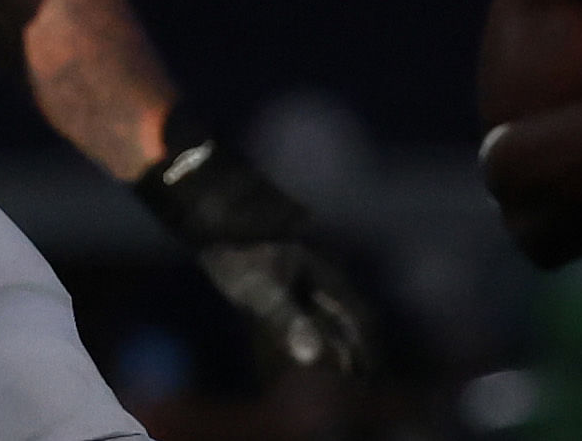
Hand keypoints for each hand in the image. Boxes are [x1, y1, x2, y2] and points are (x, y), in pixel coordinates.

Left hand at [134, 113, 376, 374]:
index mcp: (323, 272)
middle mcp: (318, 267)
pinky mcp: (279, 263)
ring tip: (333, 360)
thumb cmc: (239, 248)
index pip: (356, 316)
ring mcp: (299, 264)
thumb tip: (312, 358)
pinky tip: (300, 331)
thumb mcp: (262, 288)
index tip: (368, 376)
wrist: (213, 204)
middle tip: (353, 376)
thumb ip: (290, 321)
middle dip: (350, 345)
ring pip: (325, 305)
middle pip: (344, 312)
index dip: (365, 348)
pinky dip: (310, 321)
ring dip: (332, 334)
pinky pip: (304, 299)